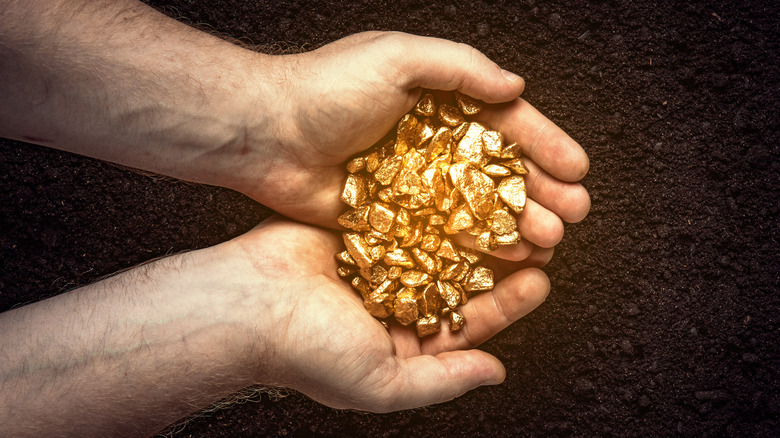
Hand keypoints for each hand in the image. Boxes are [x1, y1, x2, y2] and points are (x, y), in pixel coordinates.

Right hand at [234, 216, 552, 410]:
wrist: (245, 301)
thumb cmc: (306, 351)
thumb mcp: (382, 382)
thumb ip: (441, 379)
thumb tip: (495, 374)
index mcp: (401, 343)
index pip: (467, 323)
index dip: (506, 304)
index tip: (540, 281)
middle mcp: (393, 300)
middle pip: (459, 278)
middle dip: (499, 261)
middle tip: (539, 238)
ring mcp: (377, 261)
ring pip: (438, 242)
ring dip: (474, 229)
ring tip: (511, 209)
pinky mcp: (359, 226)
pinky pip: (404, 214)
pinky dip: (434, 205)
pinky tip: (463, 189)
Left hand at [239, 32, 589, 260]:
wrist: (264, 133)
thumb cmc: (324, 88)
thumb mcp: (396, 57)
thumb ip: (460, 67)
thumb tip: (516, 88)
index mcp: (440, 101)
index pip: (505, 123)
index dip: (545, 144)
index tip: (578, 169)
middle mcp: (433, 143)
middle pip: (500, 170)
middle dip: (541, 191)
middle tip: (573, 216)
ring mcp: (415, 183)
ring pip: (479, 207)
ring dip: (517, 223)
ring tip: (549, 242)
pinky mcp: (394, 217)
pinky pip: (444, 233)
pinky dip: (476, 246)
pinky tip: (504, 259)